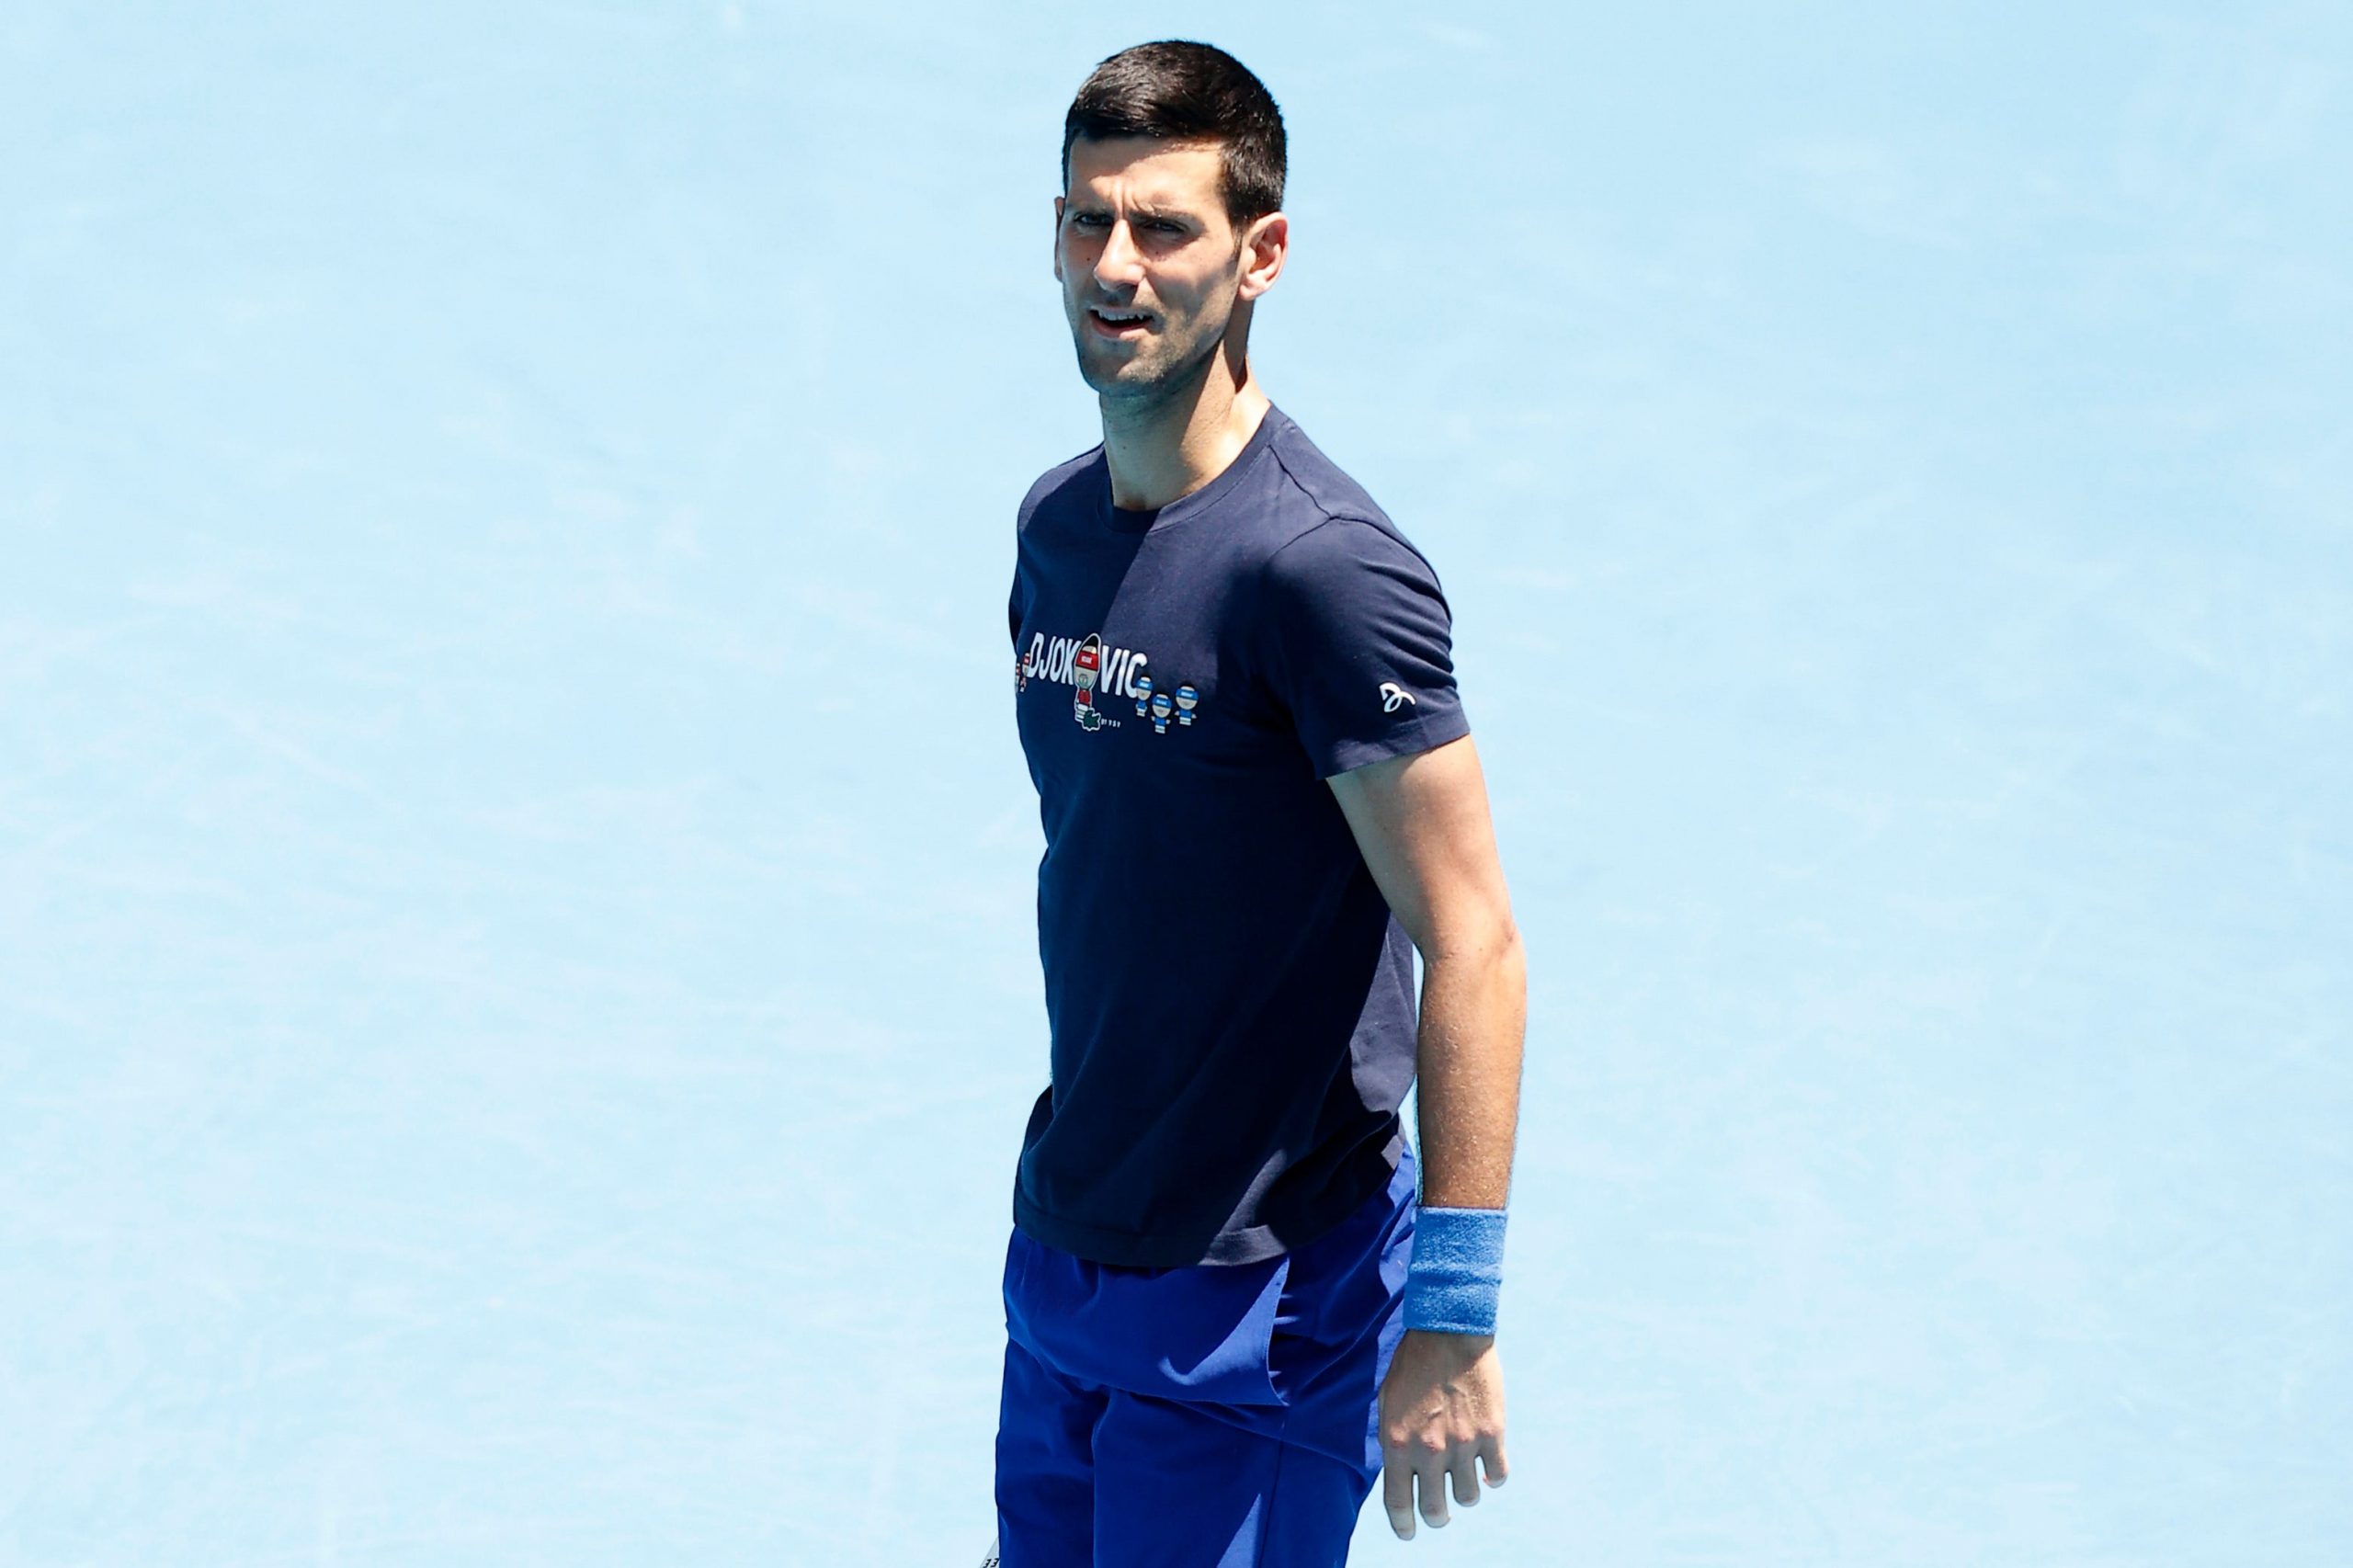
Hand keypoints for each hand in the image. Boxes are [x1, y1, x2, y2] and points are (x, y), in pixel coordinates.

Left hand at [1376, 1328, 1507, 1537]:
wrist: (1448, 1332)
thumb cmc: (1412, 1365)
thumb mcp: (1388, 1403)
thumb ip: (1393, 1441)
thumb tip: (1401, 1474)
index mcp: (1398, 1444)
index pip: (1398, 1503)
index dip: (1403, 1526)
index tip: (1408, 1533)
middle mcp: (1430, 1451)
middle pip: (1436, 1510)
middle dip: (1436, 1517)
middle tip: (1439, 1512)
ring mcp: (1464, 1444)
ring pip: (1468, 1497)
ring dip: (1464, 1492)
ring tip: (1463, 1476)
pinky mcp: (1493, 1433)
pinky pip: (1498, 1475)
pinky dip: (1493, 1477)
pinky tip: (1488, 1468)